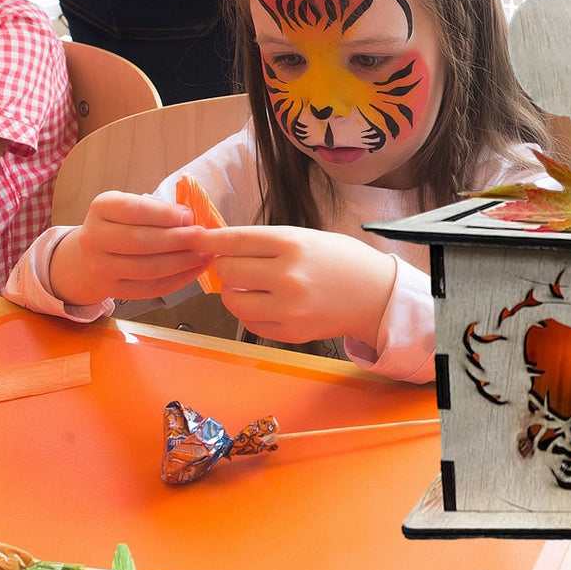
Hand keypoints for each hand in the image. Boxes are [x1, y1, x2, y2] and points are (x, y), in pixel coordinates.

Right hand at [49, 190, 211, 304]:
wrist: (95, 251)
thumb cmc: (126, 222)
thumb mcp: (135, 205)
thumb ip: (158, 209)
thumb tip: (190, 219)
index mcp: (101, 207)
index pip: (132, 210)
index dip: (163, 214)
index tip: (189, 216)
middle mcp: (92, 238)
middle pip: (139, 241)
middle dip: (177, 240)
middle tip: (202, 237)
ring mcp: (99, 267)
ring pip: (146, 269)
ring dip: (181, 262)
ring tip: (204, 255)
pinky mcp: (112, 290)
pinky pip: (150, 288)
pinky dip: (178, 280)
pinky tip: (195, 270)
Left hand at [190, 226, 396, 348]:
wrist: (376, 295)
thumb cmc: (342, 260)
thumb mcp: (307, 237)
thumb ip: (268, 243)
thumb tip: (223, 247)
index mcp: (292, 244)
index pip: (236, 240)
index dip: (209, 239)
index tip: (193, 238)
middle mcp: (287, 275)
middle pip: (227, 271)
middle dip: (225, 266)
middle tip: (236, 264)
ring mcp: (288, 308)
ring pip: (232, 300)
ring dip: (233, 291)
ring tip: (250, 286)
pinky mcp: (290, 332)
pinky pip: (249, 322)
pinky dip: (249, 311)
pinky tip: (265, 303)